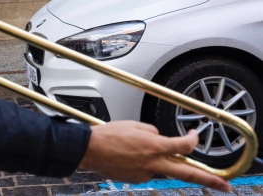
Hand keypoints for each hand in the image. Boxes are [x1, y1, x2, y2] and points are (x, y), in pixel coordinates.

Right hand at [79, 121, 230, 191]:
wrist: (88, 150)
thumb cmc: (107, 135)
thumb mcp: (133, 125)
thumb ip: (152, 132)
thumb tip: (159, 137)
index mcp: (153, 146)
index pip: (184, 146)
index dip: (193, 140)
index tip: (195, 135)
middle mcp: (153, 163)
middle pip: (188, 173)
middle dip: (209, 181)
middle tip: (225, 187)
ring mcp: (145, 174)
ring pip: (160, 166)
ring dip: (155, 159)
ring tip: (130, 147)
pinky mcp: (136, 179)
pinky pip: (146, 169)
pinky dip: (141, 162)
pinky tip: (125, 155)